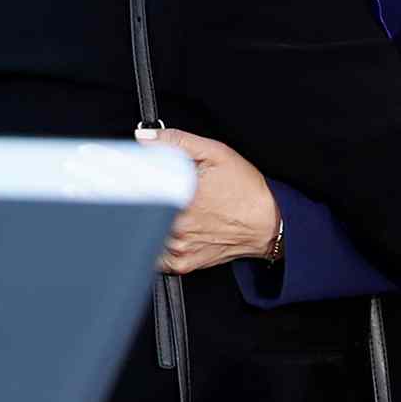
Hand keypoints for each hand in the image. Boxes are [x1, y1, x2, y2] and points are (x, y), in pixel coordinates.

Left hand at [134, 127, 278, 274]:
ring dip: (150, 221)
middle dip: (145, 200)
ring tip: (171, 211)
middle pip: (139, 211)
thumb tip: (146, 137)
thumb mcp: (218, 154)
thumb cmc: (247, 190)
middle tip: (159, 192)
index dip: (131, 180)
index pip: (136, 188)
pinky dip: (158, 244)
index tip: (133, 176)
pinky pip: (156, 257)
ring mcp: (179, 247)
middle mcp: (177, 226)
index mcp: (181, 196)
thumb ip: (179, 141)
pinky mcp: (183, 264)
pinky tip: (171, 231)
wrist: (269, 223)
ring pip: (146, 233)